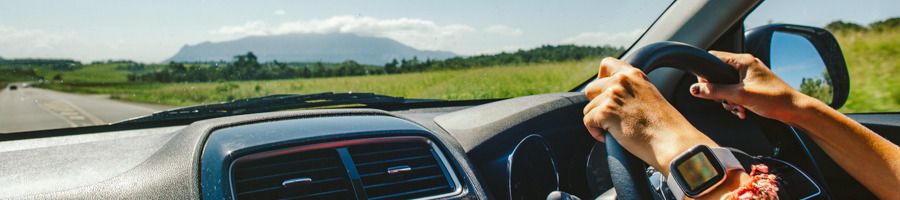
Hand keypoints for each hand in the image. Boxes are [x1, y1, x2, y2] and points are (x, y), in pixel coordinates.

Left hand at [582, 57, 716, 173]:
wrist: (673, 142)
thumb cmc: (665, 127)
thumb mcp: (649, 96)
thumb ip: (631, 91)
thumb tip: (611, 97)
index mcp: (634, 75)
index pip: (607, 64)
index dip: (601, 80)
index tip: (605, 94)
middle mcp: (621, 81)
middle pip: (591, 89)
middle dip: (596, 105)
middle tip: (611, 118)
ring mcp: (612, 95)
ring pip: (588, 108)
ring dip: (597, 121)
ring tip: (615, 131)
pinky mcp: (605, 112)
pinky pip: (587, 122)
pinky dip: (595, 132)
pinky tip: (609, 137)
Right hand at [689, 51, 813, 122]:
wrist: (794, 110)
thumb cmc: (774, 99)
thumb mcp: (740, 95)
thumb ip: (715, 91)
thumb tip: (695, 89)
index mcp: (743, 61)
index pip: (713, 59)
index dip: (705, 74)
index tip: (705, 88)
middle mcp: (746, 65)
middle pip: (718, 75)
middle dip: (719, 92)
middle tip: (727, 101)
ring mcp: (750, 75)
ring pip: (726, 86)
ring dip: (728, 100)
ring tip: (738, 108)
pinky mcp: (753, 86)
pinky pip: (736, 92)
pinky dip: (736, 102)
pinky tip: (742, 110)